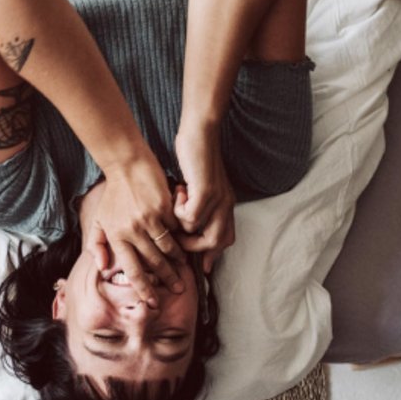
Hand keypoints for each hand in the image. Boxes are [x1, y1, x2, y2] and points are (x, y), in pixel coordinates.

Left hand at [87, 151, 186, 300]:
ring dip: (178, 261)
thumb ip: (98, 245)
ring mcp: (150, 219)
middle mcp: (133, 231)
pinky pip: (176, 229)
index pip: (133, 270)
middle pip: (155, 263)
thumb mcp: (99, 220)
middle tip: (178, 289)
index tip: (154, 302)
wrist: (127, 166)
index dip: (145, 289)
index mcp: (117, 237)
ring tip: (183, 269)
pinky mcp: (164, 208)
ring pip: (169, 248)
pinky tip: (185, 243)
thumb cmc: (113, 196)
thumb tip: (103, 267)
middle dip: (168, 279)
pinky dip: (180, 238)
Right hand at [173, 124, 235, 273]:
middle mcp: (226, 205)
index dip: (212, 255)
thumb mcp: (201, 185)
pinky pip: (191, 218)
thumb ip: (198, 204)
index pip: (225, 239)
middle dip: (194, 247)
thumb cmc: (196, 156)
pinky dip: (180, 211)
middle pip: (217, 243)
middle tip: (176, 237)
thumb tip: (188, 223)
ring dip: (183, 228)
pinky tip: (177, 193)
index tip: (201, 266)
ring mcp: (218, 199)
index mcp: (226, 205)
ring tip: (174, 211)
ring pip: (202, 234)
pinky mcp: (207, 192)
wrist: (201, 132)